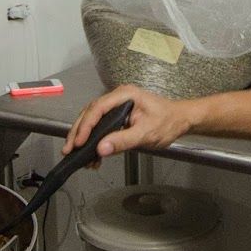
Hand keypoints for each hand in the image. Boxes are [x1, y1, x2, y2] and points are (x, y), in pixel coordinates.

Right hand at [62, 85, 194, 159]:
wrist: (181, 120)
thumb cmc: (168, 122)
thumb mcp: (146, 133)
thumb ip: (123, 141)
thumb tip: (101, 149)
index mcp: (124, 95)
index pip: (97, 108)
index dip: (85, 126)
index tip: (78, 142)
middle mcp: (118, 98)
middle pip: (90, 113)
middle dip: (78, 132)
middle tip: (68, 149)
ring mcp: (117, 106)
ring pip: (93, 120)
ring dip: (84, 137)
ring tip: (76, 154)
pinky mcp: (118, 116)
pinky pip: (101, 126)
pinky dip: (94, 140)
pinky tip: (93, 155)